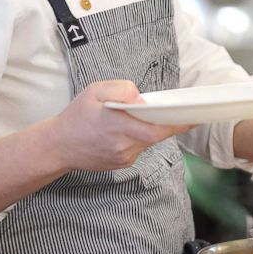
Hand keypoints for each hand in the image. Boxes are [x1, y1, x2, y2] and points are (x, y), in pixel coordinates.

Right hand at [49, 80, 191, 172]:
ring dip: (150, 129)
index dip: (178, 124)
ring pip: (148, 142)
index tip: (195, 118)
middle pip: (156, 135)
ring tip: (140, 117)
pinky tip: (127, 130)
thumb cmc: (76, 116)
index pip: (156, 128)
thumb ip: (121, 89)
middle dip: (167, 124)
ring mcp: (123, 158)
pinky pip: (139, 148)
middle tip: (177, 113)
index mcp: (118, 125)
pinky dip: (139, 138)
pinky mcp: (122, 164)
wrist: (57, 147)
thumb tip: (142, 98)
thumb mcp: (94, 91)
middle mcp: (123, 145)